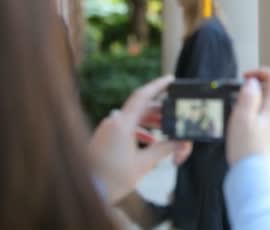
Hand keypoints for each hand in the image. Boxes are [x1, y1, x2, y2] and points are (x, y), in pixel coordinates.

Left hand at [89, 75, 192, 203]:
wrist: (87, 190)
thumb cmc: (113, 178)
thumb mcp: (144, 163)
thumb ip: (165, 148)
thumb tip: (182, 142)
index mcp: (123, 123)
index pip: (143, 96)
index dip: (158, 85)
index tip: (171, 79)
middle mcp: (114, 121)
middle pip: (142, 108)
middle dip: (161, 112)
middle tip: (176, 115)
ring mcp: (108, 128)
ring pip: (135, 118)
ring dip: (152, 122)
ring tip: (167, 130)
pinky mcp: (106, 136)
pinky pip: (126, 126)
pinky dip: (140, 130)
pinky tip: (151, 140)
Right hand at [226, 67, 269, 165]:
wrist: (258, 182)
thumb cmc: (249, 150)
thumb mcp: (242, 118)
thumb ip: (248, 96)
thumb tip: (253, 82)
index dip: (261, 72)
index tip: (246, 77)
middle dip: (253, 93)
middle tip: (236, 101)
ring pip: (267, 112)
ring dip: (253, 110)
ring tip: (237, 121)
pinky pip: (266, 128)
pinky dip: (255, 125)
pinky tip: (243, 137)